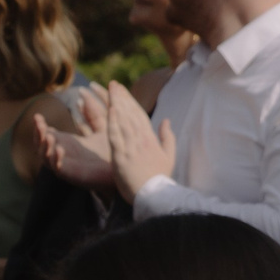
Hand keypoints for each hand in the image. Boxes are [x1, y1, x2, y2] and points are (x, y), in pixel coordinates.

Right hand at [35, 104, 115, 189]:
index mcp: (66, 143)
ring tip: (47, 136)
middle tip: (39, 124)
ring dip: (44, 146)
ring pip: (45, 157)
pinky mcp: (71, 176)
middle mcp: (62, 155)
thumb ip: (93, 113)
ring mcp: (65, 165)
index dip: (39, 127)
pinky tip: (59, 149)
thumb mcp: (102, 127)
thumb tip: (84, 93)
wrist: (121, 170)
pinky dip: (55, 159)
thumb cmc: (112, 151)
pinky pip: (58, 168)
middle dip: (37, 135)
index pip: (46, 135)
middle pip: (40, 145)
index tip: (38, 116)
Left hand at [101, 81, 175, 198]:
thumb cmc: (160, 177)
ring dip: (116, 104)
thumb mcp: (169, 155)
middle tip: (112, 84)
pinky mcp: (121, 156)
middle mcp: (141, 139)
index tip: (122, 90)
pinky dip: (113, 122)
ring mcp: (131, 147)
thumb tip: (166, 120)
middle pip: (130, 113)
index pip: (139, 114)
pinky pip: (116, 136)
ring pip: (123, 121)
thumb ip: (168, 136)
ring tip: (109, 90)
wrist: (154, 195)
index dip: (129, 100)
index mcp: (151, 138)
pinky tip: (110, 110)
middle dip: (121, 97)